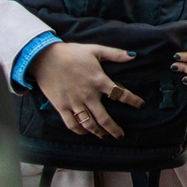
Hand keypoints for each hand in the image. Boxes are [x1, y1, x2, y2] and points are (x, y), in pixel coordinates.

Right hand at [27, 42, 144, 138]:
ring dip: (98, 132)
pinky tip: (84, 132)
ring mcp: (74, 102)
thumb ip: (115, 54)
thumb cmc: (71, 52)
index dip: (133, 101)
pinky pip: (71, 123)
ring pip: (88, 124)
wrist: (45, 57)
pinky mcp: (61, 106)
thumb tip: (133, 56)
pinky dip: (79, 130)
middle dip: (114, 129)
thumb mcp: (95, 49)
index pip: (120, 94)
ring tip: (104, 136)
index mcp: (99, 81)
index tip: (140, 105)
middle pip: (104, 118)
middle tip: (120, 135)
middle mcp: (88, 95)